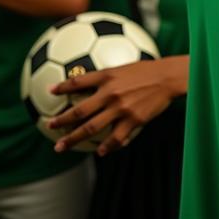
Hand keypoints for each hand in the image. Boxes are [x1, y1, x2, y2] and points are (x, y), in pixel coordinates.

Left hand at [49, 55, 188, 154]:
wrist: (169, 77)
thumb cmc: (150, 69)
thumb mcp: (126, 67)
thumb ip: (110, 76)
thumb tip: (96, 83)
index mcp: (108, 76)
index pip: (79, 81)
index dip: (63, 86)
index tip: (50, 91)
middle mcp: (110, 93)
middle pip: (80, 110)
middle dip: (62, 120)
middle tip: (49, 126)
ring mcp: (121, 108)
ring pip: (92, 128)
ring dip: (74, 139)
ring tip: (61, 146)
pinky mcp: (133, 120)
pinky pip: (115, 138)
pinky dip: (106, 146)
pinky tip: (101, 151)